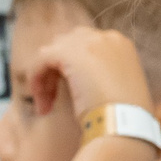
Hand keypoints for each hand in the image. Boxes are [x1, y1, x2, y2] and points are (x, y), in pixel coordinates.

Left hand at [35, 26, 155, 128]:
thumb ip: (105, 78)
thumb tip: (85, 82)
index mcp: (121, 45)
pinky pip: (41, 60)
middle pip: (68, 45)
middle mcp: (105, 37)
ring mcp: (87, 41)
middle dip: (58, 70)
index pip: (87, 47)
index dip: (73, 69)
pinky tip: (42, 104)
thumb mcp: (118, 91)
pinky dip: (37, 79)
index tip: (70, 95)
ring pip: (53, 52)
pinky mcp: (68, 52)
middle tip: (54, 99)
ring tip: (47, 105)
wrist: (124, 122)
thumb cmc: (124, 116)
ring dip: (47, 77)